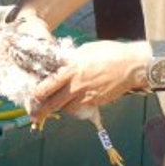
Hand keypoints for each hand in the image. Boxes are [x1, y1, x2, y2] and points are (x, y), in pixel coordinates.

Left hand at [29, 40, 148, 123]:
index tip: (33, 95)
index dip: (38, 92)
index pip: (49, 85)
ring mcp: (87, 96)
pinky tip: (74, 102)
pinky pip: (81, 108)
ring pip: (67, 108)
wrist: (131, 65)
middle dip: (43, 110)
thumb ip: (71, 60)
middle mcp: (76, 85)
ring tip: (56, 105)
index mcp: (71, 70)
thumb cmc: (108, 53)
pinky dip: (75, 107)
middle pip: (54, 102)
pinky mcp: (96, 102)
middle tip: (35, 114)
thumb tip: (62, 63)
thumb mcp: (84, 51)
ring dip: (60, 107)